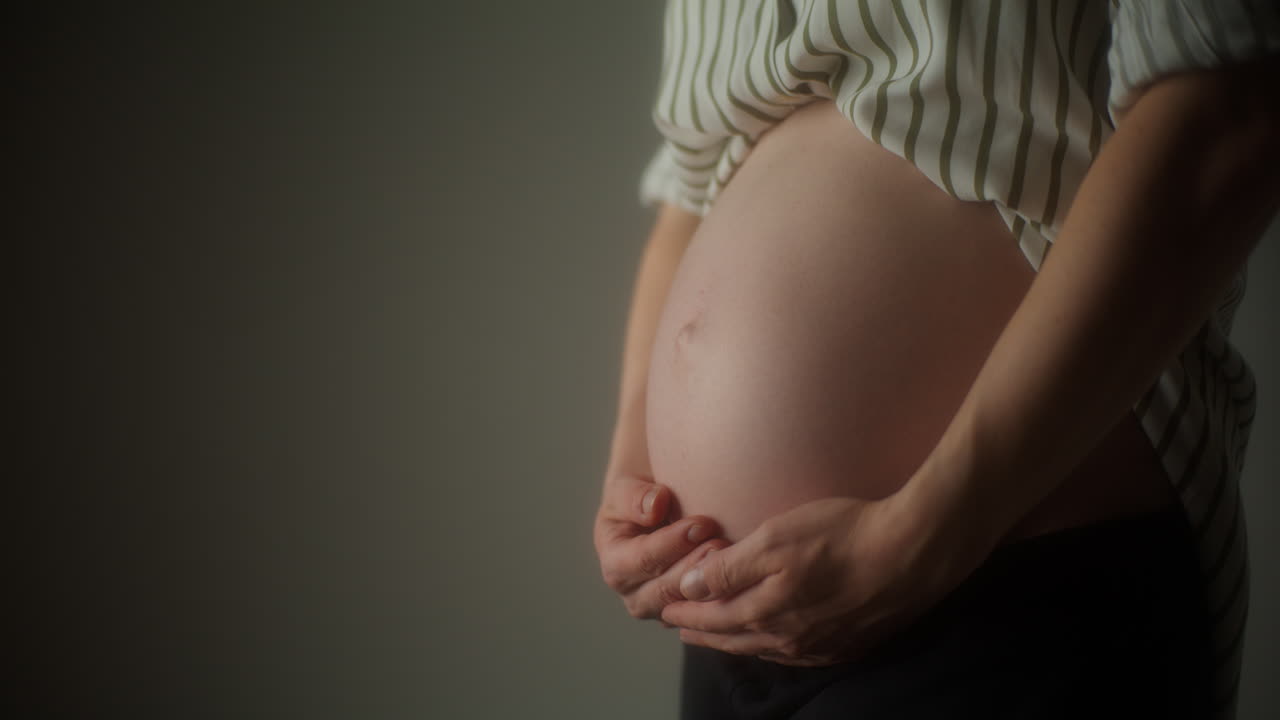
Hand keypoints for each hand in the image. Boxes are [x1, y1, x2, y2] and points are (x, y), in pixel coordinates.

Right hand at [594, 471, 727, 619]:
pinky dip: (721, 597)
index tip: (701, 523)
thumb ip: (634, 496)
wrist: (656, 510)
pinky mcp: (686, 613)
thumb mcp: (627, 486)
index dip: (671, 544)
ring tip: (733, 557)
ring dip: (709, 585)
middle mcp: (633, 593)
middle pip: (663, 591)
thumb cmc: (639, 495)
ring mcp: (660, 607)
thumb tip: (655, 506)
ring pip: (685, 608)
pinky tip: (739, 574)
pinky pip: (704, 614)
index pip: (641, 560)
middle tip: (722, 544)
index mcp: (614, 563)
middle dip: (694, 568)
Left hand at [660, 495, 984, 665]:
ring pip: (765, 648)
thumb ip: (728, 569)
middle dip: (704, 632)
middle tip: (681, 627)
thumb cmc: (842, 535)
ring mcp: (821, 645)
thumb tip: (687, 589)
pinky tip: (776, 640)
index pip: (711, 619)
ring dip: (737, 640)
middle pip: (734, 639)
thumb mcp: (774, 540)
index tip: (663, 609)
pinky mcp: (850, 642)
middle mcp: (789, 639)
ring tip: (720, 635)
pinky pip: (799, 653)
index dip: (684, 613)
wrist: (914, 552)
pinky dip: (775, 647)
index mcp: (765, 614)